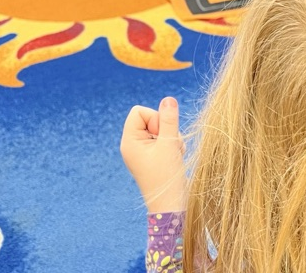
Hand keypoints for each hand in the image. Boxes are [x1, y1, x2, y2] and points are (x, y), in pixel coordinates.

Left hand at [120, 96, 186, 212]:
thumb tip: (168, 99)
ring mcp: (143, 151)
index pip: (139, 112)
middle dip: (165, 128)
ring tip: (173, 154)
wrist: (171, 206)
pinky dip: (172, 144)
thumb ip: (169, 119)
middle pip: (151, 118)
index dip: (153, 118)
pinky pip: (164, 138)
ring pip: (160, 128)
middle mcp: (133, 145)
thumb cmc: (166, 177)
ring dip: (171, 137)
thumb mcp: (169, 144)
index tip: (160, 135)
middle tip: (168, 146)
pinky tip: (175, 157)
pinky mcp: (153, 156)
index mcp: (129, 142)